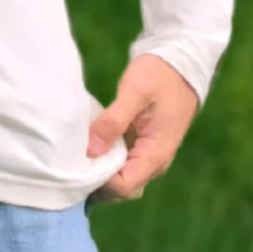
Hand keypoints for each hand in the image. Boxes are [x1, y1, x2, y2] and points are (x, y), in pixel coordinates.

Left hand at [83, 53, 198, 202]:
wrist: (180, 62)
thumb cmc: (159, 75)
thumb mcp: (135, 91)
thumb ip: (113, 121)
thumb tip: (91, 151)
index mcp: (155, 154)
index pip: (124, 187)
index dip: (99, 181)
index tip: (78, 163)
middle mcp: (154, 163)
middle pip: (122, 190)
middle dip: (97, 182)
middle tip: (72, 162)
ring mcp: (149, 156)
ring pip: (122, 180)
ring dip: (100, 173)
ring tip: (77, 155)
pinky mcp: (143, 148)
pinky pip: (123, 166)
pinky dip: (106, 162)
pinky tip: (89, 148)